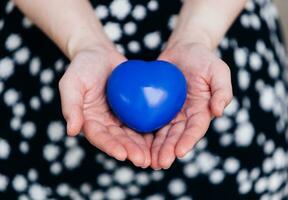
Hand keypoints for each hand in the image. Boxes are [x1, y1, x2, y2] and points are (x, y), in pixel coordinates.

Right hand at [59, 46, 152, 167]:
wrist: (100, 54)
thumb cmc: (82, 67)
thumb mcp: (71, 83)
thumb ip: (71, 106)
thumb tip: (72, 131)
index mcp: (90, 121)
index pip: (99, 137)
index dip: (110, 146)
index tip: (122, 154)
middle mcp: (106, 123)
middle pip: (118, 140)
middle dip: (130, 151)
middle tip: (143, 161)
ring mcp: (120, 117)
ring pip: (132, 135)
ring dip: (143, 147)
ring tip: (154, 157)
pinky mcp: (133, 110)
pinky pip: (142, 121)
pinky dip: (151, 131)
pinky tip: (162, 139)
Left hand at [151, 42, 232, 168]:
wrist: (184, 49)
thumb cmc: (204, 59)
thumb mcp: (218, 71)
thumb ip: (222, 91)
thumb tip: (218, 112)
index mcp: (201, 111)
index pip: (195, 129)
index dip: (188, 141)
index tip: (180, 152)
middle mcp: (185, 116)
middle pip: (177, 136)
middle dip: (169, 150)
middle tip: (159, 163)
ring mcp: (170, 112)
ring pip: (162, 134)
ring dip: (156, 148)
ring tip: (147, 161)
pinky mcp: (156, 106)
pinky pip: (149, 121)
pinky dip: (144, 133)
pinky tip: (135, 143)